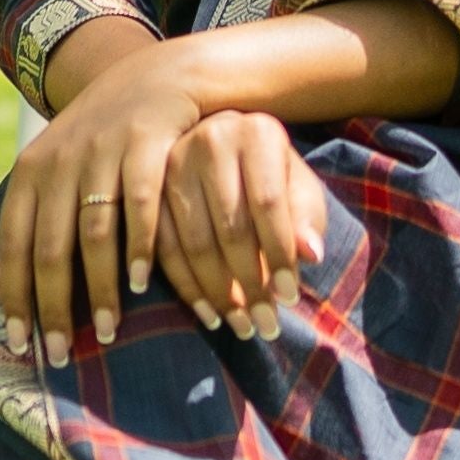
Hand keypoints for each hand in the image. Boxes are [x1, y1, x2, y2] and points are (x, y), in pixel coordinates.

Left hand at [0, 39, 208, 359]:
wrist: (157, 77)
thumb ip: (35, 219)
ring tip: (108, 332)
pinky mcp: (145, 143)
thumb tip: (0, 289)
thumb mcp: (59, 167)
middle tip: (62, 355)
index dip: (15, 298)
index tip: (20, 345)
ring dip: (100, 290)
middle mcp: (60, 161)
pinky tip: (141, 282)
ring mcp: (102, 151)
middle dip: (55, 309)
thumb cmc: (104, 140)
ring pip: (93, 234)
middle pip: (50, 249)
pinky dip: (138, 247)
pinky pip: (139, 204)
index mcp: (31, 171)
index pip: (14, 245)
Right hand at [157, 109, 325, 344]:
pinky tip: (208, 314)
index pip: (269, 203)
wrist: (227, 149)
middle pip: (230, 227)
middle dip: (250, 284)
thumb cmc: (274, 176)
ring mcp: (173, 162)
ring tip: (240, 327)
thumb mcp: (299, 187)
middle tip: (265, 324)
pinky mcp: (148, 190)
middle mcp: (211, 138)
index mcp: (257, 132)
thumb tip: (311, 255)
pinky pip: (163, 248)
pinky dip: (186, 288)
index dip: (280, 254)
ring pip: (194, 242)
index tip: (291, 298)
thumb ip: (308, 217)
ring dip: (218, 294)